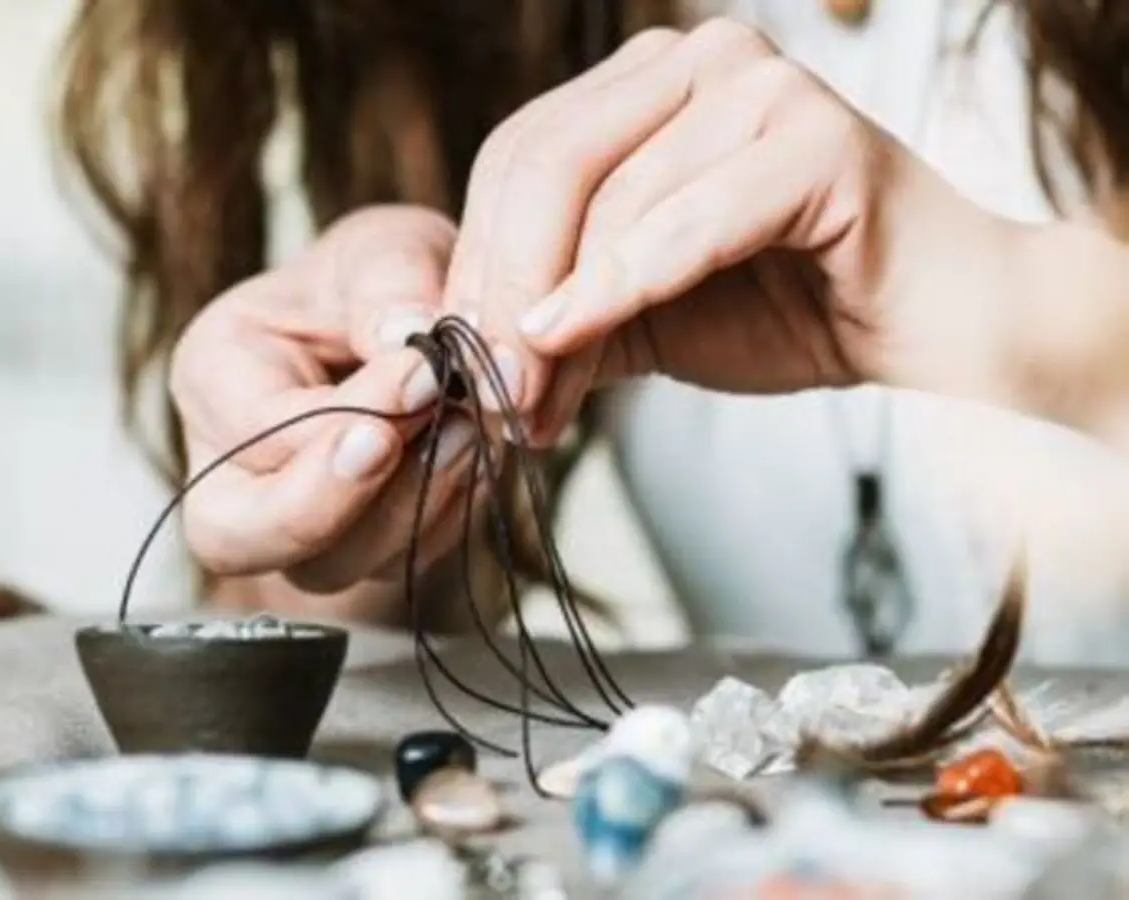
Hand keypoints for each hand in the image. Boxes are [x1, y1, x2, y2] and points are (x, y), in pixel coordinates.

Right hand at [170, 205, 494, 594]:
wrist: (419, 326)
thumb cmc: (383, 282)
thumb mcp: (386, 247)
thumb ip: (389, 281)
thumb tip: (405, 335)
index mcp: (215, 374)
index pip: (256, 429)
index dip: (346, 415)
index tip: (426, 374)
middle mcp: (230, 463)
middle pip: (238, 537)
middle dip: (339, 504)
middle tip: (431, 438)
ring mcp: (289, 520)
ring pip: (328, 567)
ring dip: (413, 509)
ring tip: (471, 433)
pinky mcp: (355, 548)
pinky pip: (393, 566)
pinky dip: (444, 519)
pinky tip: (476, 457)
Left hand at [444, 18, 1020, 444]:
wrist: (922, 324)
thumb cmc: (788, 308)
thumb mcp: (640, 312)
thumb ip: (561, 314)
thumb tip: (464, 350)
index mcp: (649, 85)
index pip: (520, 156)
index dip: (477, 261)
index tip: (457, 360)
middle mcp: (698, 62)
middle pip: (546, 162)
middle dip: (502, 287)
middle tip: (486, 387)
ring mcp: (760, 84)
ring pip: (609, 196)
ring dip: (556, 310)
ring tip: (534, 399)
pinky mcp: (816, 137)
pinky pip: (689, 221)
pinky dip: (622, 286)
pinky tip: (572, 338)